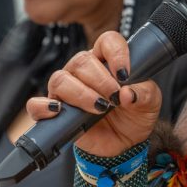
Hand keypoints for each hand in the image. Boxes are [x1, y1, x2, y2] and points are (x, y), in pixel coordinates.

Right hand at [26, 30, 161, 157]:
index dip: (116, 53)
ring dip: (80, 94)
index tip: (125, 74)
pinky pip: (36, 104)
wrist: (123, 145)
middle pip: (81, 61)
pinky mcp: (53, 111)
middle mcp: (84, 72)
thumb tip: (128, 93)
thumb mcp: (150, 104)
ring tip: (98, 108)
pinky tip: (60, 111)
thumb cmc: (134, 117)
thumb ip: (145, 94)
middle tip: (114, 98)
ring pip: (60, 79)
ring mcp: (66, 90)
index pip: (107, 41)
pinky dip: (44, 106)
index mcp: (107, 61)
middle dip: (100, 80)